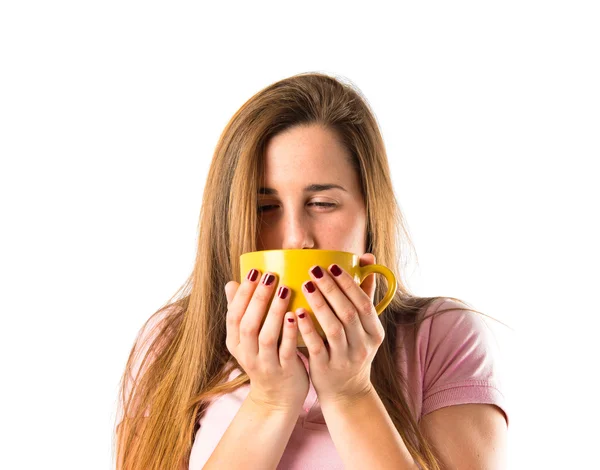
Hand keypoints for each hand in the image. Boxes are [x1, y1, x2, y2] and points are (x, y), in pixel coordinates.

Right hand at [225, 269, 308, 412]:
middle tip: (271, 276)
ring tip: (285, 291)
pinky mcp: (284, 371)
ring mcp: (264, 364)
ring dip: (274, 312)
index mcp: (235, 342)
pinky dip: (289, 333)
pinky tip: (296, 316)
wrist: (277, 399)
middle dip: (258, 298)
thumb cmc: (265, 358)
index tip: (254, 271)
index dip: (243, 293)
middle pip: (247, 324)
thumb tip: (231, 283)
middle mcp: (246, 353)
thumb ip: (241, 312)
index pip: (234, 315)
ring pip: (265, 336)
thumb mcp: (247, 338)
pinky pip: (286, 350)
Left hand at [296, 253, 383, 403]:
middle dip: (331, 289)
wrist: (346, 391)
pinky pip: (317, 346)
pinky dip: (308, 328)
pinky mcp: (326, 369)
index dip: (349, 284)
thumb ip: (364, 294)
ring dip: (320, 305)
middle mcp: (363, 345)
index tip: (332, 265)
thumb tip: (367, 259)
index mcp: (374, 332)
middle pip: (349, 313)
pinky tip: (297, 312)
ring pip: (334, 328)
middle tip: (314, 270)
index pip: (364, 303)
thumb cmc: (351, 349)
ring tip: (305, 286)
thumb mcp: (364, 326)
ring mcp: (345, 359)